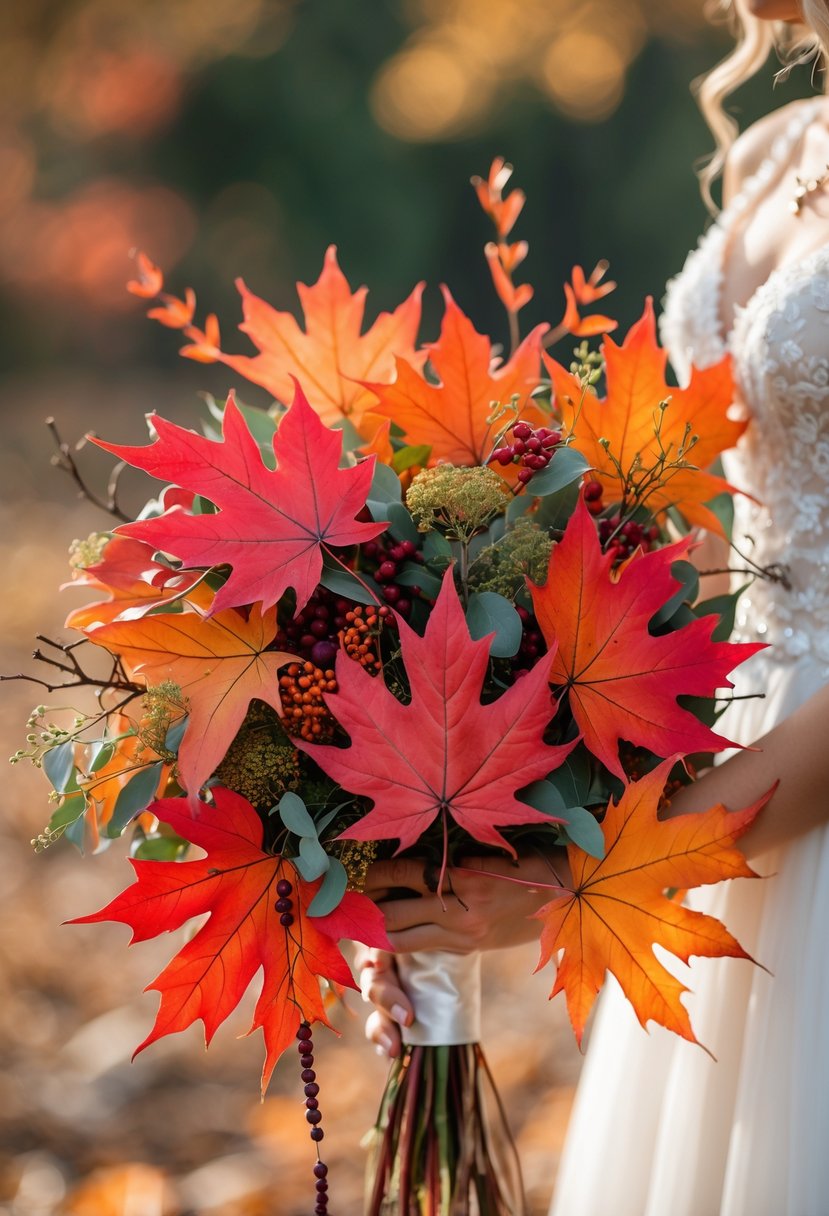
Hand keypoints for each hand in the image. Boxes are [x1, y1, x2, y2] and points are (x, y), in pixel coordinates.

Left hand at [359, 851, 570, 1055]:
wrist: (572, 894)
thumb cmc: (533, 857)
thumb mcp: (495, 844)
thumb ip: (455, 848)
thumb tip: (413, 843)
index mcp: (466, 877)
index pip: (404, 871)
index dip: (372, 870)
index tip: (348, 864)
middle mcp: (460, 910)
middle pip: (393, 911)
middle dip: (361, 905)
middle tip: (334, 896)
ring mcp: (462, 933)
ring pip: (401, 937)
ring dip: (372, 929)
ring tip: (347, 916)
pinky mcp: (466, 946)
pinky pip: (421, 945)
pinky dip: (396, 940)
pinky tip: (378, 931)